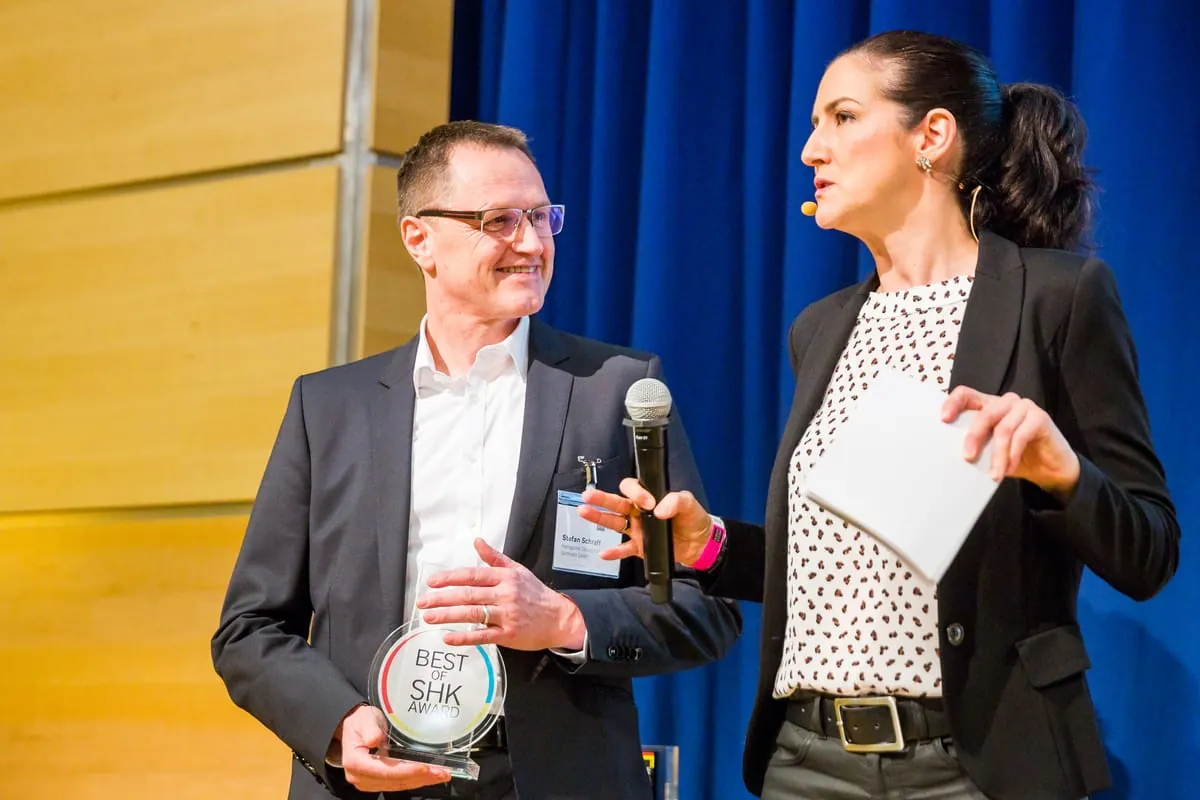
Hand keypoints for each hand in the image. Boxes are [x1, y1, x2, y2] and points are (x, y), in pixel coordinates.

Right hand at [333, 705, 451, 791]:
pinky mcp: (378, 781)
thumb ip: (369, 728)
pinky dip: (415, 779)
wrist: (355, 727)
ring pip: (399, 785)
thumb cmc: (360, 722)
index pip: (384, 771)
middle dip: (420, 778)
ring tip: (441, 774)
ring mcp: (369, 782)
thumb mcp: (364, 719)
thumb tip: (374, 739)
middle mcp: (361, 777)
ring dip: (421, 781)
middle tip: (441, 772)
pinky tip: (430, 775)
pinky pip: (399, 783)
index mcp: (355, 762)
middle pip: (394, 781)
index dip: (405, 771)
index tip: (424, 767)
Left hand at [417, 538, 585, 650]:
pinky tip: (448, 637)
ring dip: (447, 616)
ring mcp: (507, 615)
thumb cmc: (536, 594)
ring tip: (429, 618)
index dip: (450, 578)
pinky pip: (482, 636)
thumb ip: (494, 557)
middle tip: (423, 602)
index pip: (472, 575)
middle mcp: (505, 595)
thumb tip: (477, 542)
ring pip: (472, 614)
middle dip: (442, 599)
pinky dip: (463, 637)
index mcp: (505, 578)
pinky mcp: (508, 635)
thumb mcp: (518, 570)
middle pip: (468, 595)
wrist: (559, 618)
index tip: (432, 583)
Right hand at [580, 478, 712, 566]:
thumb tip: (659, 510)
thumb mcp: (689, 504)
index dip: (636, 493)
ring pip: (614, 523)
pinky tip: (603, 553)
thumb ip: (676, 501)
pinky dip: (614, 552)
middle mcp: (638, 512)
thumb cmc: (693, 518)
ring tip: (583, 512)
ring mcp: (637, 530)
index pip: (633, 489)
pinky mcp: (640, 547)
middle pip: (616, 503)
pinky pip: (624, 549)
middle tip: (588, 495)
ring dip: (599, 518)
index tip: (648, 503)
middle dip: (602, 499)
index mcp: (648, 497)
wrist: (700, 543)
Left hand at [942, 386, 1080, 499]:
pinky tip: (1009, 469)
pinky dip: (1012, 455)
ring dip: (997, 455)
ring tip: (994, 474)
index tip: (944, 419)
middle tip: (968, 458)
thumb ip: (975, 447)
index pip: (966, 395)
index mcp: (988, 406)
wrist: (1049, 469)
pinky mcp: (1040, 417)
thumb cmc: (1016, 457)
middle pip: (984, 413)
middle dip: (974, 437)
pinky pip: (1021, 435)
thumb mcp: (990, 452)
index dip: (953, 403)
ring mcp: (1024, 407)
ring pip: (1003, 428)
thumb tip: (950, 456)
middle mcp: (1005, 402)